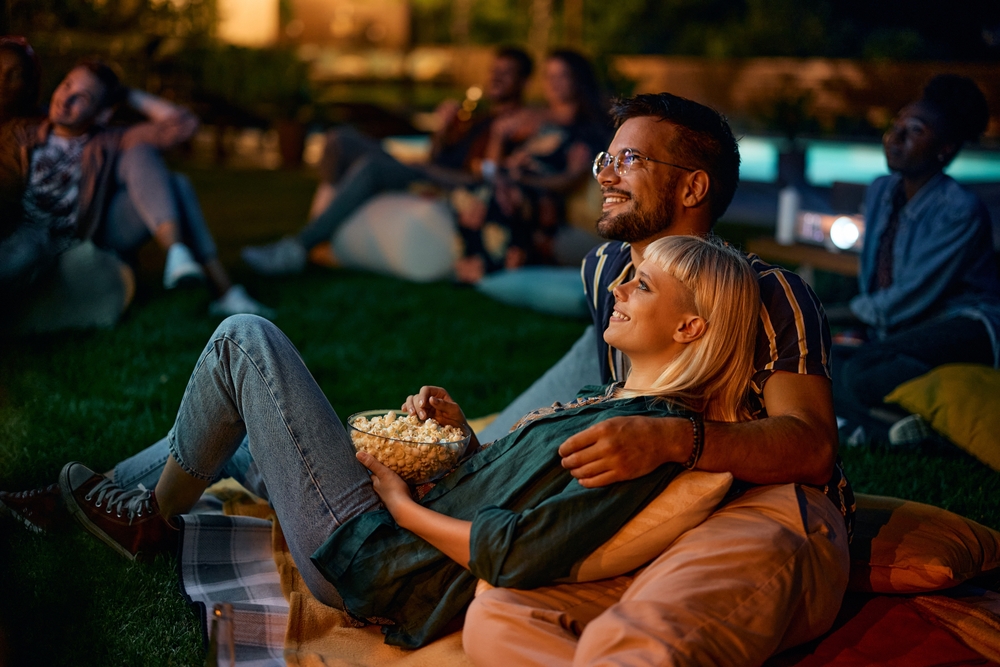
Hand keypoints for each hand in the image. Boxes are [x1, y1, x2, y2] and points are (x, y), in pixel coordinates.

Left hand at [357, 450, 413, 515]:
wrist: (403, 507)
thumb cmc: (393, 489)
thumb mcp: (383, 473)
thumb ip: (372, 463)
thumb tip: (357, 454)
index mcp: (374, 483)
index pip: (370, 474)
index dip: (370, 468)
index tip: (370, 462)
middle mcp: (377, 491)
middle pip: (376, 481)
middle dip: (377, 476)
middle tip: (379, 470)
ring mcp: (385, 497)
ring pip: (383, 487)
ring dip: (384, 483)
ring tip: (386, 478)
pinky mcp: (393, 501)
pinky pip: (390, 492)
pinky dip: (391, 489)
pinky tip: (393, 488)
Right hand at [402, 386, 467, 428]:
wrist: (457, 431)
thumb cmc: (457, 419)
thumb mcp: (454, 411)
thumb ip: (443, 404)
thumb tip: (430, 399)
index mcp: (438, 393)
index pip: (426, 390)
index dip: (422, 396)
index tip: (422, 405)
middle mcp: (429, 397)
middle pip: (417, 396)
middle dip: (417, 406)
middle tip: (422, 417)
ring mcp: (424, 406)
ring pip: (411, 401)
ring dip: (410, 407)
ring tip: (413, 416)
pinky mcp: (420, 414)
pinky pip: (410, 408)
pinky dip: (406, 408)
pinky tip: (405, 411)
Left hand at [558, 416, 688, 486]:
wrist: (661, 439)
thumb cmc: (636, 427)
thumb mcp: (613, 421)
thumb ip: (595, 431)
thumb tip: (575, 442)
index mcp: (603, 430)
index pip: (573, 443)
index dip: (564, 449)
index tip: (562, 452)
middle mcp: (607, 446)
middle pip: (576, 459)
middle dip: (567, 462)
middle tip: (565, 462)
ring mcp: (614, 462)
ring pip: (585, 472)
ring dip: (575, 472)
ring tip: (573, 470)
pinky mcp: (621, 474)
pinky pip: (597, 481)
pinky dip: (585, 482)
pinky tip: (582, 480)